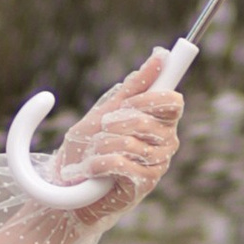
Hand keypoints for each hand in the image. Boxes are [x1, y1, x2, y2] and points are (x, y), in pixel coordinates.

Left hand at [47, 50, 182, 220]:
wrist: (70, 187)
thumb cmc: (90, 147)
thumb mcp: (107, 111)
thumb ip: (133, 86)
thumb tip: (160, 56)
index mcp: (160, 120)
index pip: (172, 100)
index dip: (150, 98)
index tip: (127, 104)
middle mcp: (165, 141)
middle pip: (149, 120)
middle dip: (117, 121)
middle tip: (102, 128)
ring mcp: (158, 164)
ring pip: (131, 142)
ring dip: (102, 144)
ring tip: (93, 152)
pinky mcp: (146, 184)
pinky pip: (122, 163)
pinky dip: (99, 163)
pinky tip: (92, 169)